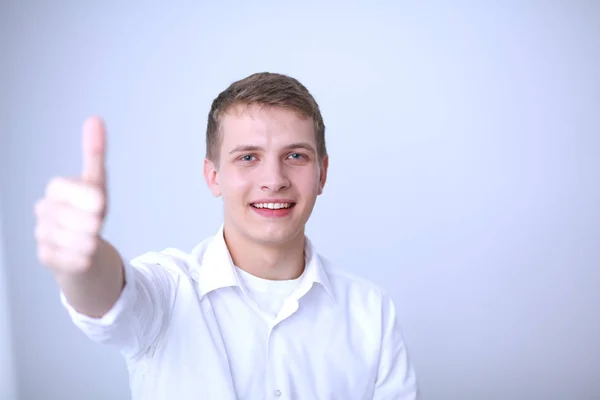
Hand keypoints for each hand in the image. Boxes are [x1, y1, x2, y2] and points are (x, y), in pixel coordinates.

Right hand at [34, 116, 107, 273]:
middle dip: (95, 224)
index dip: (89, 198)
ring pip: (79, 240)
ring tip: (89, 239)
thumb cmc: (90, 212)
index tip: (100, 205)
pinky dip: (86, 258)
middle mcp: (43, 210)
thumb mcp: (97, 183)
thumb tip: (95, 119)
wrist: (83, 249)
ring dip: (92, 242)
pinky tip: (83, 254)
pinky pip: (76, 259)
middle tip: (96, 225)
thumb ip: (95, 153)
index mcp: (56, 189)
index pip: (68, 188)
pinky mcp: (46, 258)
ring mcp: (41, 234)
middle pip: (78, 218)